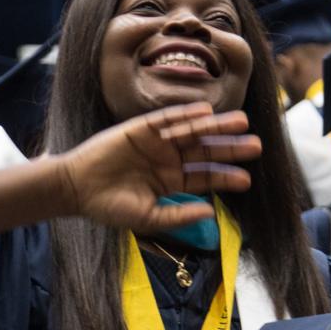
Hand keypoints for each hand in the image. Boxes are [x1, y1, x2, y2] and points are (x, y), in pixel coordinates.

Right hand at [53, 103, 260, 232]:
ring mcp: (155, 142)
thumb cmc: (108, 207)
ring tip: (241, 122)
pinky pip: (166, 119)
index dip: (225, 178)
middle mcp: (167, 159)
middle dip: (229, 148)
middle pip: (205, 151)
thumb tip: (210, 213)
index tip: (247, 179)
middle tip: (255, 145)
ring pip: (192, 132)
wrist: (75, 189)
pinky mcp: (140, 127)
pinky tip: (205, 111)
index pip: (205, 177)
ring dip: (215, 126)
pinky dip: (185, 114)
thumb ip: (177, 216)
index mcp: (170, 182)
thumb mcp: (147, 218)